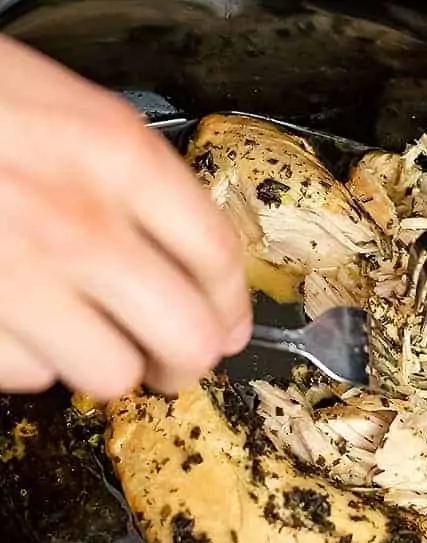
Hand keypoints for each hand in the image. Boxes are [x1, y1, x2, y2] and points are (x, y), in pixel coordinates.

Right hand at [0, 35, 251, 399]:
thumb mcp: (61, 111)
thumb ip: (136, 186)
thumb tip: (195, 259)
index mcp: (114, 156)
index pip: (217, 258)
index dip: (232, 306)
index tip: (229, 325)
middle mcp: (79, 225)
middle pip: (188, 338)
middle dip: (189, 360)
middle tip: (175, 359)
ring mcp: (19, 281)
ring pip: (112, 374)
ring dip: (105, 361)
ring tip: (84, 334)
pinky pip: (30, 375)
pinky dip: (30, 358)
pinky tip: (15, 320)